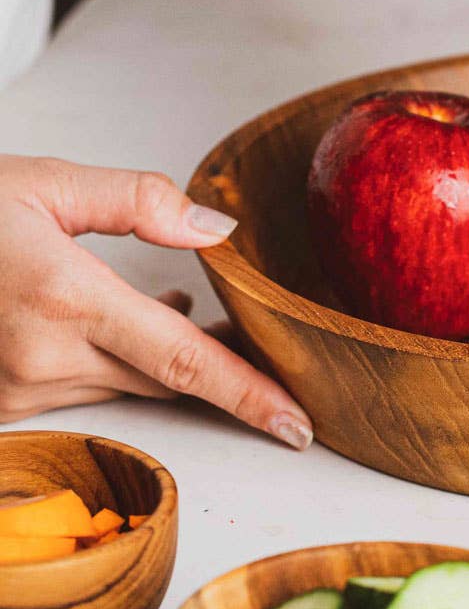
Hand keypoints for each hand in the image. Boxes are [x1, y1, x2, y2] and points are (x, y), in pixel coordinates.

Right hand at [0, 155, 311, 447]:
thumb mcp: (45, 183)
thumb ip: (139, 202)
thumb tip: (218, 232)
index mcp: (64, 299)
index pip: (184, 362)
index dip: (249, 396)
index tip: (300, 425)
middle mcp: (43, 359)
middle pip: (168, 378)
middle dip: (225, 370)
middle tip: (269, 348)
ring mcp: (19, 389)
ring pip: (131, 382)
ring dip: (169, 355)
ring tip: (200, 313)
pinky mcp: (5, 402)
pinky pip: (93, 387)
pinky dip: (124, 360)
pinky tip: (142, 320)